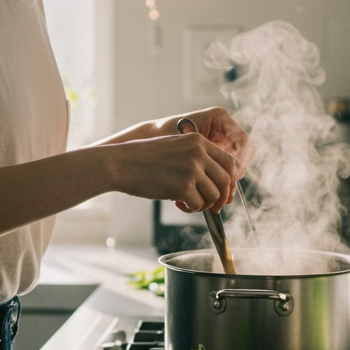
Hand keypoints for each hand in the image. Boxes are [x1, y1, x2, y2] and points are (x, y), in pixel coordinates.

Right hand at [104, 107, 252, 213]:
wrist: (120, 163)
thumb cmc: (143, 158)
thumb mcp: (174, 147)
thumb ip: (196, 158)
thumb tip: (217, 182)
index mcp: (197, 140)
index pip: (229, 161)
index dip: (229, 180)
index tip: (223, 192)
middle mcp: (198, 153)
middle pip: (226, 180)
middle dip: (222, 197)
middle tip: (213, 207)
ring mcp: (191, 169)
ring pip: (214, 195)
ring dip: (204, 204)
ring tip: (189, 203)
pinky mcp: (183, 186)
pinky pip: (198, 204)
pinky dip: (191, 209)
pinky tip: (179, 204)